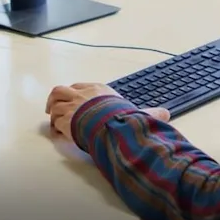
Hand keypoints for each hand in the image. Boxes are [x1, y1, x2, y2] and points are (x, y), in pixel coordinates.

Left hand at [45, 83, 170, 139]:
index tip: (75, 99)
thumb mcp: (137, 112)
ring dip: (53, 111)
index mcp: (98, 91)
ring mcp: (71, 106)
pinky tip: (57, 133)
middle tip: (54, 107)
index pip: (81, 86)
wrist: (110, 124)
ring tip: (53, 119)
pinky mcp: (65, 120)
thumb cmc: (122, 116)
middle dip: (56, 98)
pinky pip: (54, 121)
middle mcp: (82, 95)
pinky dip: (54, 127)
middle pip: (62, 90)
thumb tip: (166, 114)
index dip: (76, 93)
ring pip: (54, 103)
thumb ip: (149, 113)